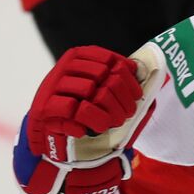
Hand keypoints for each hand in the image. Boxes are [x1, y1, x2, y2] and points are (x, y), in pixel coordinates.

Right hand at [16, 45, 151, 193]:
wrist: (49, 134)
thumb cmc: (82, 112)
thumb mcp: (101, 93)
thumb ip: (120, 82)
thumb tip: (147, 75)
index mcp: (79, 59)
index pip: (109, 59)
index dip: (128, 76)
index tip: (136, 94)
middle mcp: (64, 68)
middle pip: (104, 75)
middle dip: (123, 98)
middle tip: (127, 115)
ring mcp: (53, 86)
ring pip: (90, 90)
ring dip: (109, 112)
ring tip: (112, 124)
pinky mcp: (46, 106)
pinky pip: (77, 109)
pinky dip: (93, 121)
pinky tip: (94, 130)